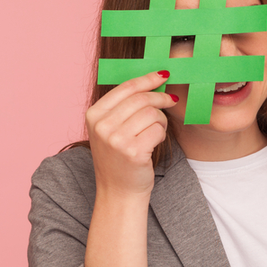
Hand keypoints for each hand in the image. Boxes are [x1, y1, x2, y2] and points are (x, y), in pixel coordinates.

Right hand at [85, 70, 177, 196]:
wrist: (118, 192)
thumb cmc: (119, 158)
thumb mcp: (110, 129)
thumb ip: (124, 106)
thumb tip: (153, 79)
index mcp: (94, 115)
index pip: (125, 88)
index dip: (147, 79)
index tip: (163, 75)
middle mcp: (102, 126)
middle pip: (141, 98)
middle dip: (160, 98)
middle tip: (172, 100)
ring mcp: (116, 139)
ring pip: (152, 113)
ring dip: (161, 121)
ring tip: (155, 132)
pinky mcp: (132, 151)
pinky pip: (157, 130)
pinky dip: (161, 134)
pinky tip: (155, 142)